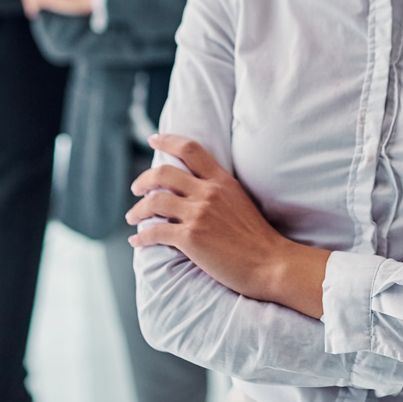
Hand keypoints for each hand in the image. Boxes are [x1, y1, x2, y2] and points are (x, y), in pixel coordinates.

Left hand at [128, 134, 329, 318]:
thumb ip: (218, 190)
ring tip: (132, 217)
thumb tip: (193, 189)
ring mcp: (199, 214)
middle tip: (136, 188)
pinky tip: (136, 241)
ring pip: (154, 201)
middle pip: (163, 173)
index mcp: (222, 180)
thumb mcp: (240, 201)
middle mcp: (208, 192)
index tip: (153, 138)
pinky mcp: (191, 238)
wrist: (270, 263)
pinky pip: (155, 232)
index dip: (168, 140)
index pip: (190, 148)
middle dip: (143, 180)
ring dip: (137, 209)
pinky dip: (141, 237)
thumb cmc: (257, 238)